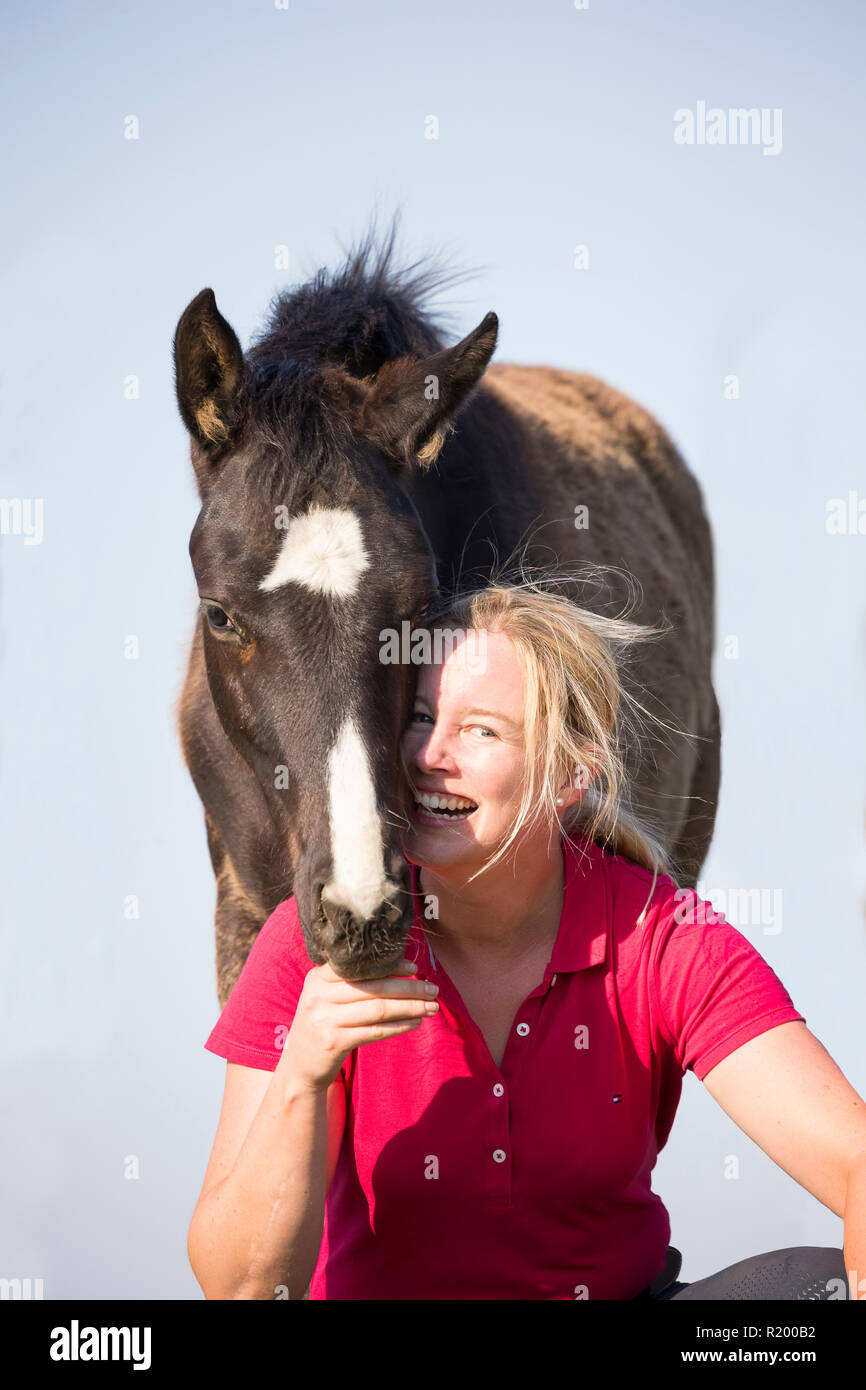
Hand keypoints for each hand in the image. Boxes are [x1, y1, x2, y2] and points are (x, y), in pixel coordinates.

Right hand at [278, 956, 438, 1092]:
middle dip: (409, 988)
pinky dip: (399, 1025)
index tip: (414, 968)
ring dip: (410, 1007)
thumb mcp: (327, 996)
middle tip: (433, 989)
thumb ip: (351, 982)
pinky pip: (375, 1030)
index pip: (361, 966)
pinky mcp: (334, 1041)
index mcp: (319, 977)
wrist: (300, 1064)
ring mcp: (325, 1019)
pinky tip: (415, 1022)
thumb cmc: (323, 1023)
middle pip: (374, 987)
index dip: (390, 966)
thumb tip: (400, 969)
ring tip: (432, 1007)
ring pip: (379, 1009)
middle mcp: (319, 994)